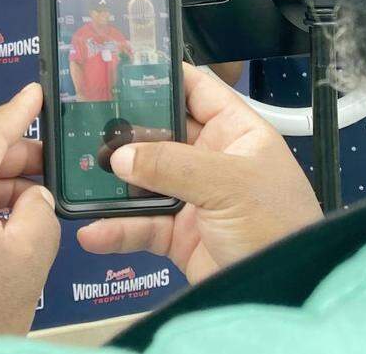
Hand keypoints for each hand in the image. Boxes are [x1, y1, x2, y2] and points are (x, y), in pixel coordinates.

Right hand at [77, 64, 321, 283]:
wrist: (287, 296)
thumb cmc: (279, 228)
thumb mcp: (229, 184)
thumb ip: (171, 164)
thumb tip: (120, 156)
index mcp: (236, 134)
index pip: (196, 91)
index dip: (161, 77)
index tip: (120, 70)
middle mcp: (212, 161)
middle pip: (159, 135)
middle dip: (124, 132)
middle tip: (82, 123)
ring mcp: (193, 199)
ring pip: (142, 181)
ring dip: (112, 183)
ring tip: (78, 178)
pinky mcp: (178, 236)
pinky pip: (139, 225)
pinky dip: (116, 229)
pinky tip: (94, 231)